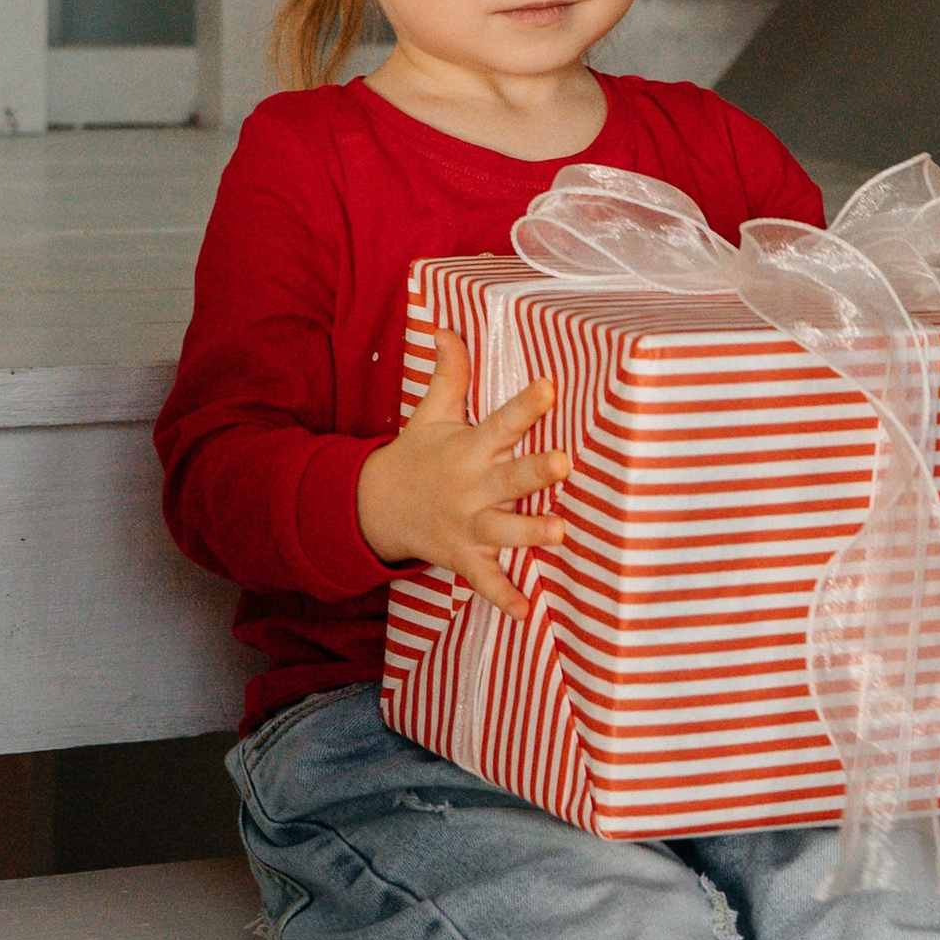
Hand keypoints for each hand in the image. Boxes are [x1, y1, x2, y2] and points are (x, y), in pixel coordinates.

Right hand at [354, 337, 569, 613]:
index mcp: (469, 448)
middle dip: (534, 471)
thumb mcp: (430, 414)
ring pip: (502, 530)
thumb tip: (446, 327)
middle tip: (564, 462)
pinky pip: (484, 580)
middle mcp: (471, 486)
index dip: (526, 405)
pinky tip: (525, 612)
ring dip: (529, 533)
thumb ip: (449, 374)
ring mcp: (466, 524)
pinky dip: (502, 597)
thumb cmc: (418, 455)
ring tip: (560, 533)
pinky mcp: (462, 556)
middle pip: (508, 477)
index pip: (501, 421)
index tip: (550, 387)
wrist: (375, 507)